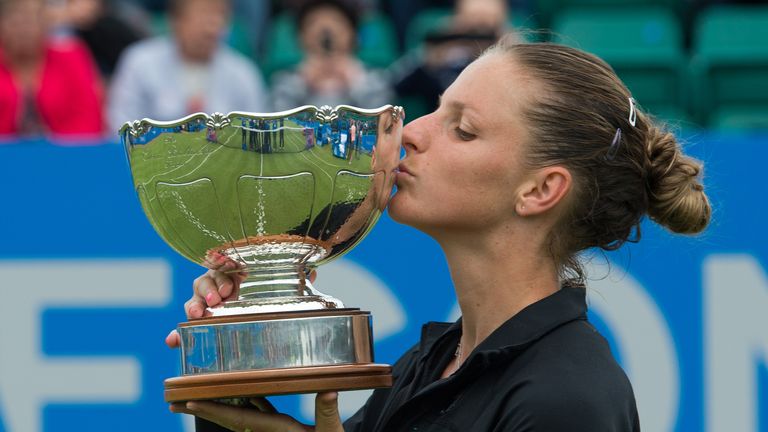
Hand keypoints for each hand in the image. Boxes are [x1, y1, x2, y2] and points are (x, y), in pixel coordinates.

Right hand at [165, 268, 316, 348]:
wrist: (259, 307)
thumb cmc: (267, 290)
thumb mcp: (281, 285)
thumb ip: (295, 277)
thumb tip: (313, 272)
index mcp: (234, 271)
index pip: (223, 267)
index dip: (224, 275)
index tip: (231, 287)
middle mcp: (218, 285)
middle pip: (205, 282)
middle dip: (208, 291)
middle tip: (216, 302)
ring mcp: (208, 303)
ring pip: (194, 300)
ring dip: (193, 307)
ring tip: (197, 316)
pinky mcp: (203, 320)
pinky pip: (186, 326)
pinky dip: (178, 334)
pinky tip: (173, 342)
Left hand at [170, 392, 342, 431]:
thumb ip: (328, 413)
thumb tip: (328, 391)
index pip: (238, 419)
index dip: (213, 411)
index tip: (188, 402)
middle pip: (228, 418)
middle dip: (202, 409)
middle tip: (173, 402)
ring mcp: (272, 431)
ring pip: (240, 414)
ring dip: (219, 404)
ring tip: (198, 393)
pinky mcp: (281, 428)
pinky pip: (258, 412)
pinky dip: (247, 401)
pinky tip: (243, 390)